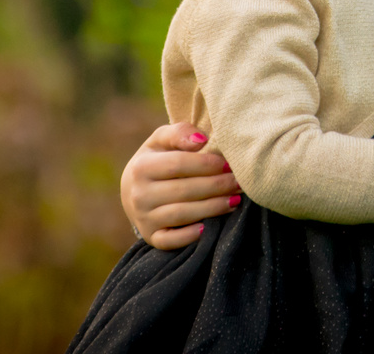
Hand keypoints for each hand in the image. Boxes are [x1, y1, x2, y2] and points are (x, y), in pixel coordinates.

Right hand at [121, 122, 242, 248]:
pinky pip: (171, 241)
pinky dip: (190, 236)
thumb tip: (201, 141)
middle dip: (216, 186)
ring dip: (212, 208)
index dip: (206, 164)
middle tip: (239, 183)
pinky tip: (210, 227)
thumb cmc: (158, 160)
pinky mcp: (151, 237)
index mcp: (141, 167)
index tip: (229, 164)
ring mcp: (143, 219)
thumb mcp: (162, 141)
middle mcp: (138, 195)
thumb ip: (179, 132)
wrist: (133, 192)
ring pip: (181, 215)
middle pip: (183, 190)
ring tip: (235, 200)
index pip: (178, 164)